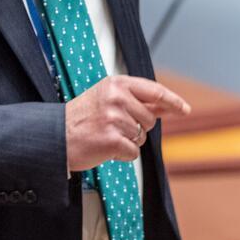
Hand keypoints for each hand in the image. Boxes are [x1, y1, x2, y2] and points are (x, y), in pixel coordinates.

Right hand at [64, 75, 189, 170]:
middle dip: (137, 128)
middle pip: (149, 119)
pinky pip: (134, 152)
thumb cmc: (81, 119)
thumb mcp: (107, 99)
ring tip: (105, 136)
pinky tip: (105, 148)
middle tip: (112, 127)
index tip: (184, 109)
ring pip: (141, 137)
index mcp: (116, 84)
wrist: (55, 137)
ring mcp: (114, 118)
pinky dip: (122, 155)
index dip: (172, 101)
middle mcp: (116, 98)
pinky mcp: (112, 140)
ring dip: (127, 142)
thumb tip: (167, 106)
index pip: (154, 90)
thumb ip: (137, 101)